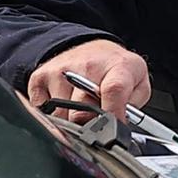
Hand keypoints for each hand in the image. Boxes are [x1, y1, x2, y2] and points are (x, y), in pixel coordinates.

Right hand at [26, 38, 149, 118]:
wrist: (88, 48)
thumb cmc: (114, 68)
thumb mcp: (138, 82)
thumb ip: (134, 106)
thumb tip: (119, 127)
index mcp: (118, 67)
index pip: (114, 90)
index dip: (113, 115)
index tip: (114, 130)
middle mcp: (86, 67)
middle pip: (81, 113)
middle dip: (89, 125)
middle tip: (98, 120)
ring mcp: (59, 72)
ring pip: (60, 118)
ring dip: (70, 122)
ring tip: (82, 108)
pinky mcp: (39, 79)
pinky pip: (41, 113)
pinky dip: (52, 116)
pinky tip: (65, 104)